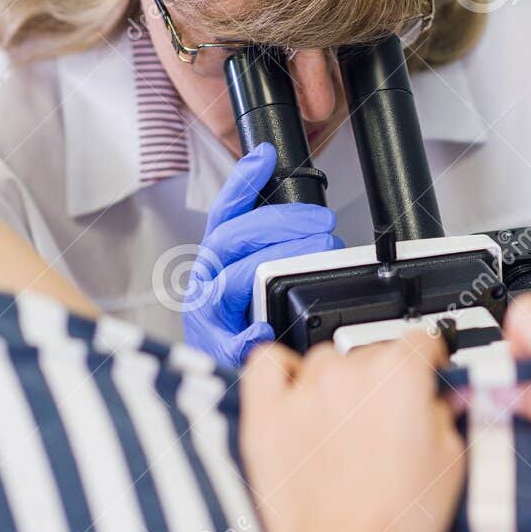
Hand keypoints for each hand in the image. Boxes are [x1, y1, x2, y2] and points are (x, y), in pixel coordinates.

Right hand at [183, 143, 341, 365]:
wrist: (218, 375)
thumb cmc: (237, 321)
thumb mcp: (249, 274)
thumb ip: (267, 246)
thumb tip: (305, 218)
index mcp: (216, 258)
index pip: (225, 213)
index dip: (243, 182)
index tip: (265, 157)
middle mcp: (207, 279)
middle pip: (234, 238)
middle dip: (281, 222)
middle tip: (323, 220)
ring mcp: (210, 313)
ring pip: (234, 278)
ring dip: (278, 261)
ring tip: (318, 251)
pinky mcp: (218, 349)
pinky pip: (231, 339)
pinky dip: (248, 332)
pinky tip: (266, 324)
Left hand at [235, 333, 465, 531]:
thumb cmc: (395, 520)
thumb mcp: (450, 464)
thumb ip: (447, 417)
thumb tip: (442, 401)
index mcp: (401, 374)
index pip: (421, 340)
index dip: (430, 358)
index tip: (429, 373)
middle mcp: (351, 371)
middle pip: (373, 351)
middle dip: (386, 380)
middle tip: (390, 420)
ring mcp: (305, 388)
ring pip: (326, 359)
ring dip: (338, 380)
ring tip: (344, 422)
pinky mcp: (267, 411)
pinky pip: (267, 363)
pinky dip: (281, 370)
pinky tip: (294, 390)